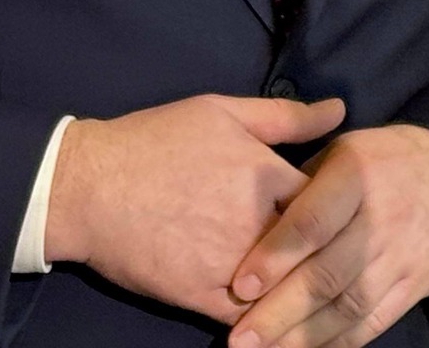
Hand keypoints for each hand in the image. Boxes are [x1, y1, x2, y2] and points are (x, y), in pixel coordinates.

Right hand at [45, 93, 346, 323]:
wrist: (88, 188)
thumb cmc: (155, 142)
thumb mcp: (221, 112)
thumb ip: (284, 117)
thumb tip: (339, 110)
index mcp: (266, 175)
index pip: (330, 199)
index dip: (337, 207)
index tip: (336, 212)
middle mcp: (257, 222)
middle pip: (316, 248)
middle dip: (327, 252)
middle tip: (334, 255)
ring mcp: (232, 264)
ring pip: (288, 287)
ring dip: (300, 288)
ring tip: (312, 289)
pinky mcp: (203, 298)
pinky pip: (251, 318)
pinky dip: (267, 318)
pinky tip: (275, 314)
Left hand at [226, 125, 428, 347]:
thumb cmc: (380, 159)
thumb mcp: (341, 150)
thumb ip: (301, 186)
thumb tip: (252, 224)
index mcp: (355, 177)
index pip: (312, 223)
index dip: (275, 256)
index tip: (239, 285)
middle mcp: (380, 219)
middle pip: (327, 275)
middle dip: (280, 311)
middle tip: (241, 337)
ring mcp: (401, 257)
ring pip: (348, 306)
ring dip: (303, 336)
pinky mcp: (415, 286)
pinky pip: (372, 322)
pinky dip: (337, 340)